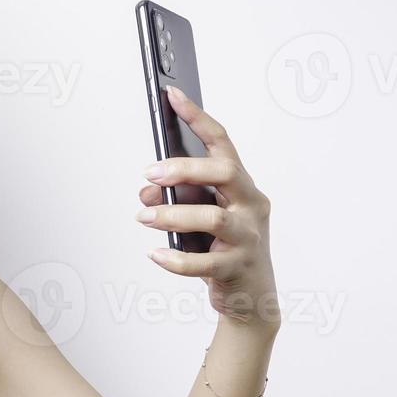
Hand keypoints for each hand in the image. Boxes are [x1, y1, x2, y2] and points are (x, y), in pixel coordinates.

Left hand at [137, 86, 279, 330]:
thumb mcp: (199, 223)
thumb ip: (176, 203)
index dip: (197, 118)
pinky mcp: (238, 268)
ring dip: (173, 214)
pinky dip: (176, 259)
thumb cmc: (225, 251)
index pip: (222, 144)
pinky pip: (204, 263)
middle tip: (151, 174)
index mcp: (243, 188)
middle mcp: (251, 206)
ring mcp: (248, 238)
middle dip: (185, 169)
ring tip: (144, 217)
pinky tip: (156, 255)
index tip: (172, 96)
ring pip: (213, 217)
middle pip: (225, 173)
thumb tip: (146, 193)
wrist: (252, 300)